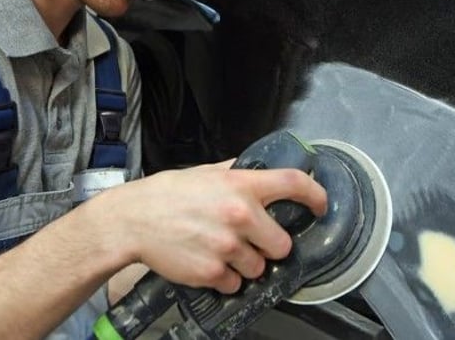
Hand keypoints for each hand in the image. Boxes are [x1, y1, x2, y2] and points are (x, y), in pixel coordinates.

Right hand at [105, 161, 326, 293]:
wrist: (132, 221)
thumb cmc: (166, 195)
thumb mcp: (205, 173)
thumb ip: (236, 173)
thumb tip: (262, 169)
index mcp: (240, 185)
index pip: (293, 184)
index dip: (316, 196)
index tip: (321, 205)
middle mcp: (240, 215)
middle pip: (282, 245)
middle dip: (270, 246)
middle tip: (250, 241)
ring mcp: (228, 247)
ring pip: (259, 269)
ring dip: (246, 265)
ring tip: (221, 250)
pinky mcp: (213, 273)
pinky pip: (235, 284)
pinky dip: (225, 279)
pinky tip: (207, 262)